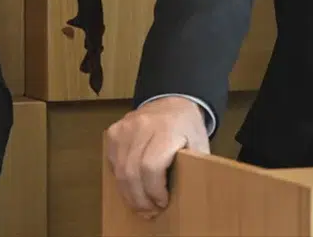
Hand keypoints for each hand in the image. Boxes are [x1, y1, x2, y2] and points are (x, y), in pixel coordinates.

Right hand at [104, 96, 209, 215]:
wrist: (173, 101)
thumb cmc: (187, 126)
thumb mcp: (199, 142)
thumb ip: (194, 164)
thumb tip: (190, 190)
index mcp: (167, 128)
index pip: (152, 166)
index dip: (154, 190)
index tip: (162, 202)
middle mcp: (143, 126)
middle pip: (132, 172)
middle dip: (140, 198)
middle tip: (149, 211)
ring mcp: (125, 127)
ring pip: (120, 171)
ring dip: (129, 193)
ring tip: (140, 205)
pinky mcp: (114, 132)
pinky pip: (113, 163)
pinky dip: (121, 179)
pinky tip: (132, 186)